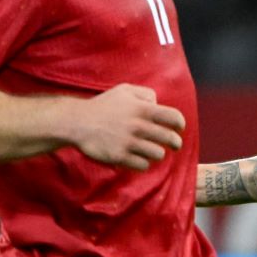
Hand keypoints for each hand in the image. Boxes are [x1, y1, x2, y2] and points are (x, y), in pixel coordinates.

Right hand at [70, 83, 185, 170]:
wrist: (77, 122)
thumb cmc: (103, 106)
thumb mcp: (124, 90)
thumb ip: (145, 94)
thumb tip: (158, 104)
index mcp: (142, 109)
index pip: (174, 118)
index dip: (180, 124)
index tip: (178, 128)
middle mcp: (138, 126)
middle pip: (171, 139)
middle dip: (175, 143)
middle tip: (174, 144)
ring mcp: (129, 143)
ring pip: (159, 154)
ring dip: (157, 153)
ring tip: (151, 150)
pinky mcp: (120, 157)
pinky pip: (143, 165)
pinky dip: (143, 163)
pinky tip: (138, 157)